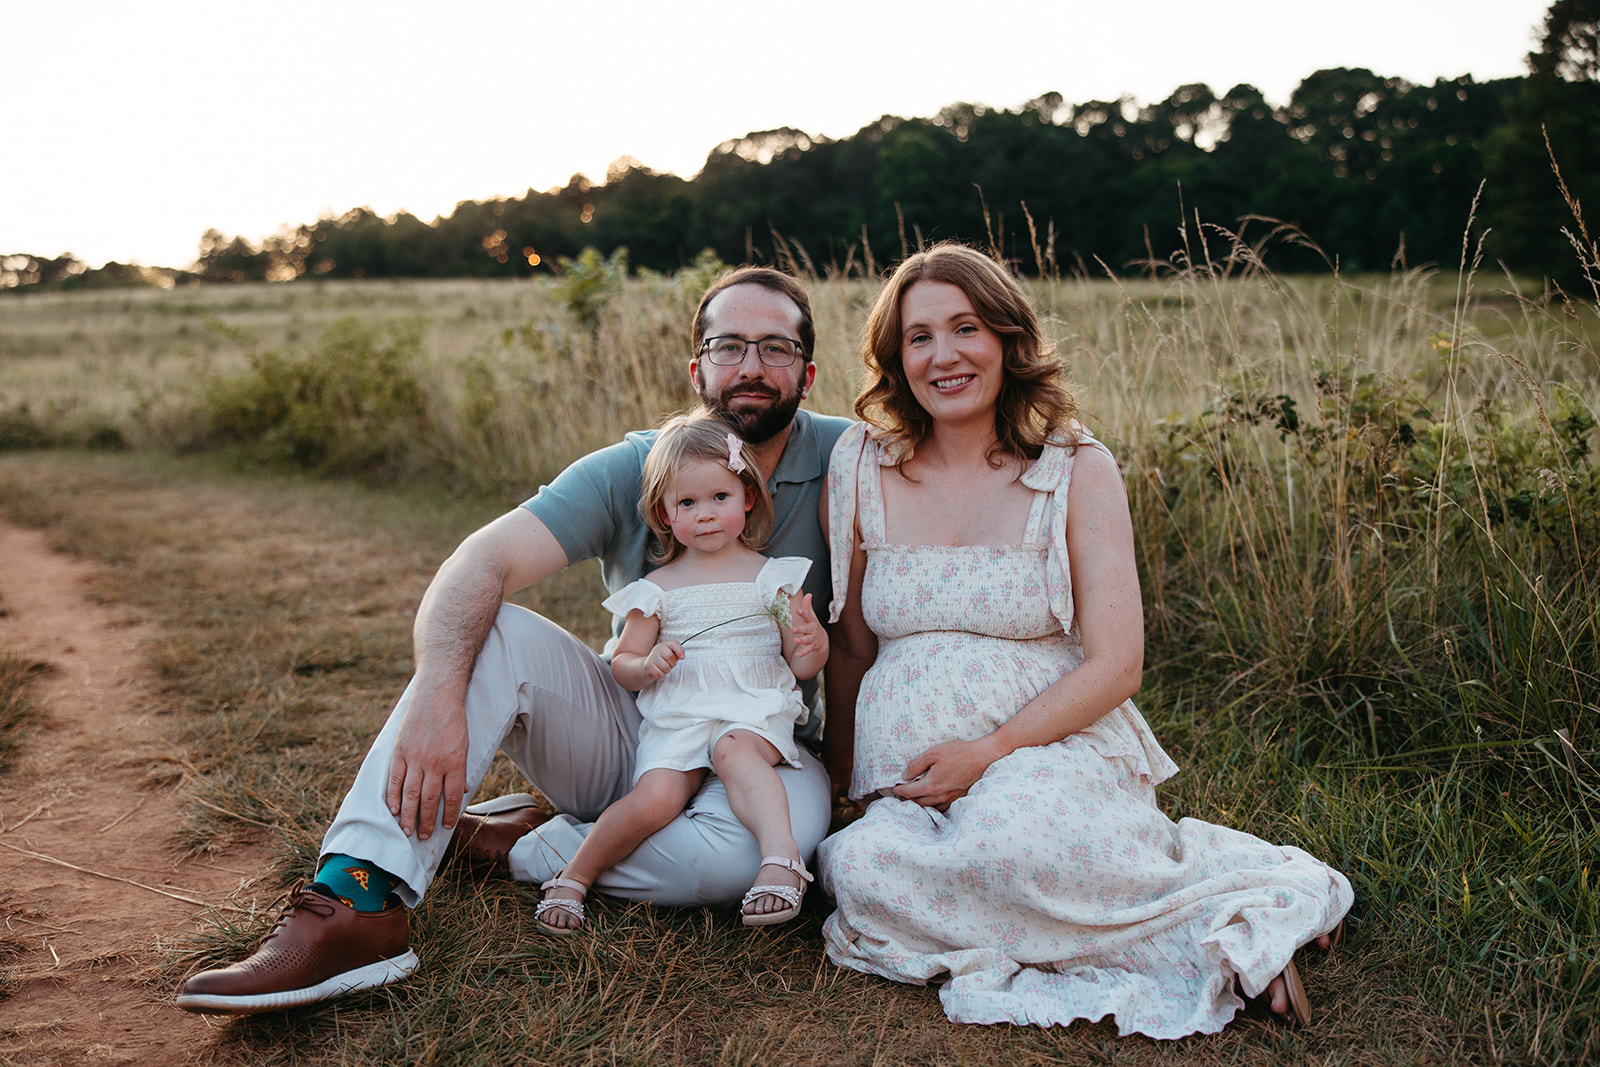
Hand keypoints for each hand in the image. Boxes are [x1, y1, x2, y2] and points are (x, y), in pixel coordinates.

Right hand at [385, 686, 470, 840]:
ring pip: (409, 795)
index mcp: (455, 762)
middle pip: (429, 800)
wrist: (437, 696)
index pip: (452, 797)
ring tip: (407, 831)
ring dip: (408, 816)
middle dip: (426, 822)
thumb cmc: (453, 721)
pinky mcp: (400, 752)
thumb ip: (460, 769)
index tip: (445, 826)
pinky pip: (395, 779)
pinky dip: (392, 797)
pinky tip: (393, 810)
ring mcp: (415, 758)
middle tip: (423, 837)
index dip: (448, 814)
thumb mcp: (464, 745)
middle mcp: (434, 763)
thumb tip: (463, 791)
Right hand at [642, 641, 683, 680]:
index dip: (680, 650)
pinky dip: (661, 674)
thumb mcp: (671, 655)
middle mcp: (657, 649)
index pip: (674, 643)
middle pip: (669, 656)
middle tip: (670, 664)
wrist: (647, 667)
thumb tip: (682, 656)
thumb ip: (678, 653)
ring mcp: (652, 657)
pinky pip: (659, 673)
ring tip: (664, 668)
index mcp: (664, 645)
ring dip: (667, 670)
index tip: (682, 657)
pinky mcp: (648, 666)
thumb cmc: (663, 661)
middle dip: (673, 663)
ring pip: (665, 666)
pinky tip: (659, 671)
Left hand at [788, 593, 826, 658]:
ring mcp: (812, 638)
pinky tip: (798, 655)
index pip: (808, 616)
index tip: (798, 610)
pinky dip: (803, 652)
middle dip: (800, 629)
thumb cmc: (813, 625)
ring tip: (795, 640)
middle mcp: (812, 629)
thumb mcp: (811, 615)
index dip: (803, 612)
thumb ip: (807, 606)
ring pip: (807, 639)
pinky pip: (807, 650)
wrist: (822, 640)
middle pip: (806, 628)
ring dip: (801, 640)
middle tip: (793, 629)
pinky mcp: (811, 646)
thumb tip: (808, 594)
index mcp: (811, 621)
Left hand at [892, 736, 1005, 809]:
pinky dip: (934, 805)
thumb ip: (917, 764)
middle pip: (917, 803)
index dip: (898, 790)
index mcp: (931, 785)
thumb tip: (905, 775)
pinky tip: (932, 799)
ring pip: (930, 807)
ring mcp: (951, 800)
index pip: (908, 792)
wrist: (984, 757)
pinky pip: (942, 807)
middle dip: (907, 798)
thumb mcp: (934, 753)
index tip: (894, 787)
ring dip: (920, 803)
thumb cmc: (959, 752)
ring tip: (914, 796)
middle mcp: (940, 796)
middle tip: (901, 792)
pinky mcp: (959, 799)